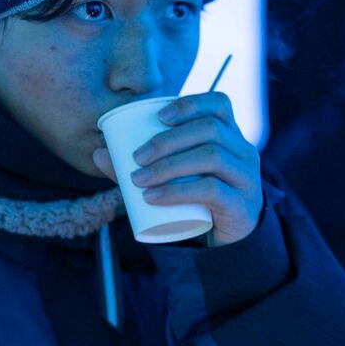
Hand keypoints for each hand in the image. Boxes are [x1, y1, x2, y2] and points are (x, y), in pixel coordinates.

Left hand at [93, 92, 262, 245]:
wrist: (225, 241)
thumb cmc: (197, 200)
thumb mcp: (172, 177)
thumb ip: (138, 166)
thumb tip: (98, 153)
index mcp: (229, 135)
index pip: (219, 104)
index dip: (189, 104)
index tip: (158, 116)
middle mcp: (243, 151)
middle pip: (209, 130)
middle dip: (167, 140)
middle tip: (136, 157)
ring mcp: (246, 177)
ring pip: (212, 157)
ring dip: (169, 165)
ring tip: (139, 179)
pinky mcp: (241, 204)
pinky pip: (212, 190)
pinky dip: (178, 191)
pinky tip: (154, 197)